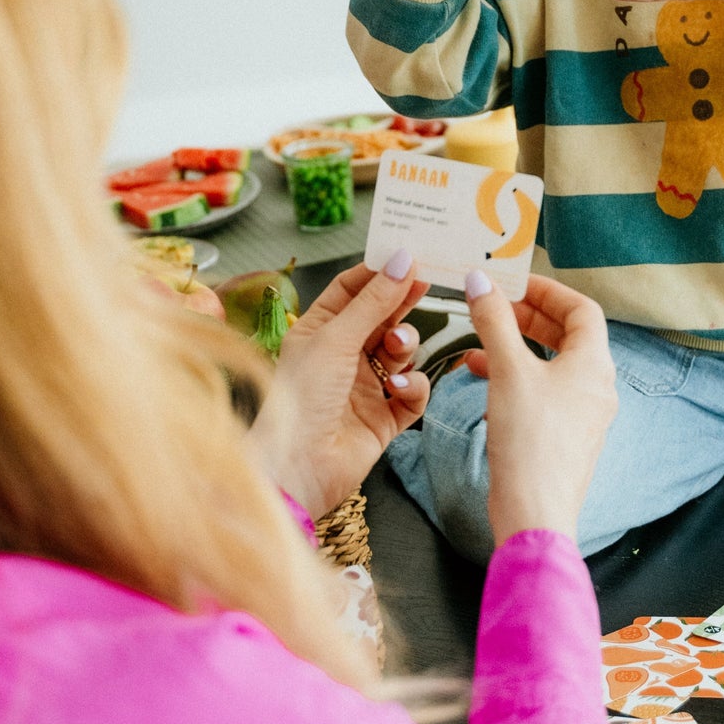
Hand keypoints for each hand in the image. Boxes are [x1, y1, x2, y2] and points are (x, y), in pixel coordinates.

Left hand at [248, 254, 429, 520]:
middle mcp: (342, 356)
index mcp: (319, 331)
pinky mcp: (384, 418)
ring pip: (402, 352)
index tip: (409, 255)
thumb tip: (403, 260)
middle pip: (382, 317)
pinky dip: (412, 386)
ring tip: (396, 348)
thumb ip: (374, 302)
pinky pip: (413, 392)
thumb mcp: (336, 339)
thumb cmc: (301, 399)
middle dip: (401, 303)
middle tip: (425, 284)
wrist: (298, 469)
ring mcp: (365, 387)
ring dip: (405, 345)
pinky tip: (400, 387)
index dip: (380, 271)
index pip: (352, 290)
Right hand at [461, 271, 617, 544]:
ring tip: (478, 341)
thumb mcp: (508, 371)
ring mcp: (582, 413)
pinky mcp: (562, 436)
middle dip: (528, 317)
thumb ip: (494, 321)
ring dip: (516, 348)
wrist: (534, 511)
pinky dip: (515, 378)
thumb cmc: (530, 438)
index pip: (582, 310)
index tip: (513, 283)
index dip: (548, 291)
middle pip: (567, 336)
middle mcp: (596, 386)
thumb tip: (480, 281)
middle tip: (493, 306)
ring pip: (550, 365)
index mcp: (594, 364)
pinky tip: (481, 378)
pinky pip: (542, 392)